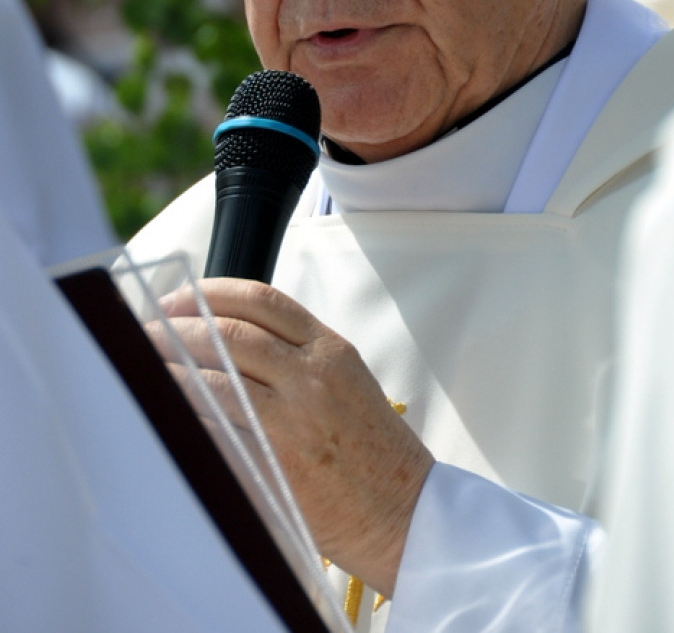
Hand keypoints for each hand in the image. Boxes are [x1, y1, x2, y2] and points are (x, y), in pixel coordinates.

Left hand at [149, 277, 433, 597]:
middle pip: (231, 333)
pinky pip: (217, 429)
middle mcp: (311, 375)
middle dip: (179, 327)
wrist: (402, 509)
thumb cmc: (371, 446)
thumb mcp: (346, 379)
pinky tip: (164, 411)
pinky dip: (185, 416)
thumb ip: (296, 353)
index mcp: (329, 349)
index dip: (210, 292)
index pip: (261, 299)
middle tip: (146, 331)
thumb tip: (226, 335)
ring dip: (171, 368)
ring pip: (216, 377)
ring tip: (144, 366)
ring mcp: (293, 419)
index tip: (178, 298)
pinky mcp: (276, 462)